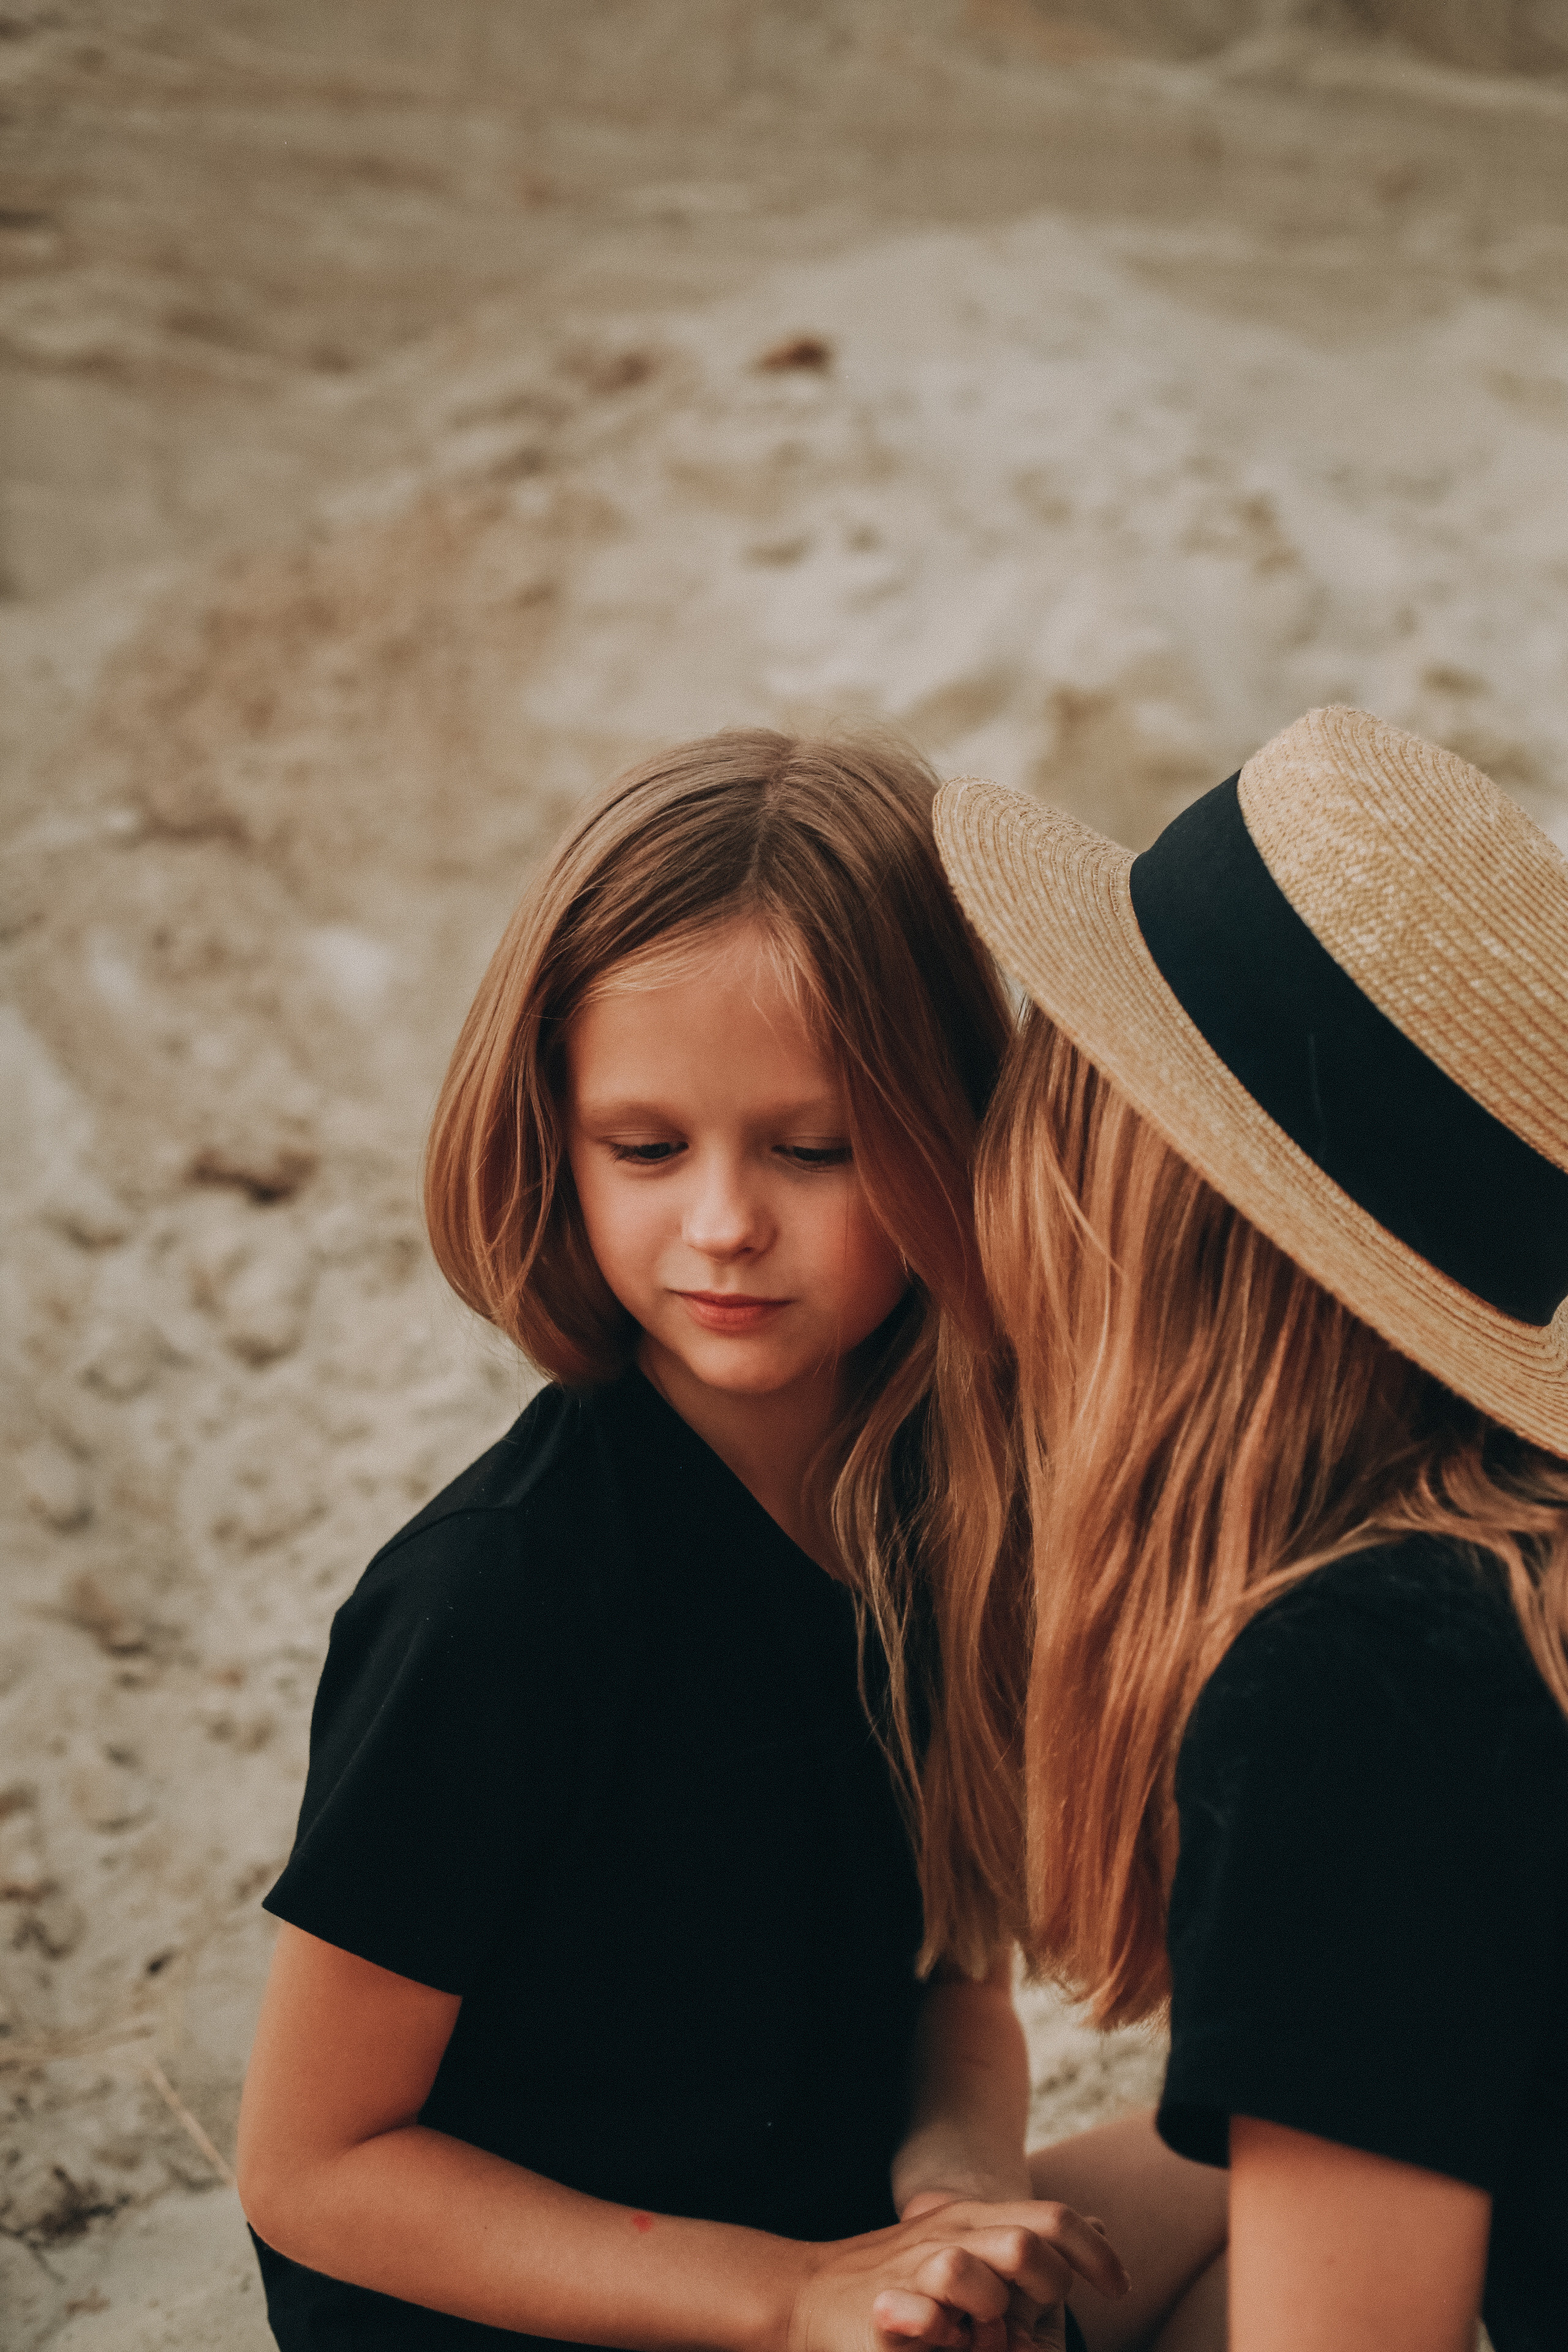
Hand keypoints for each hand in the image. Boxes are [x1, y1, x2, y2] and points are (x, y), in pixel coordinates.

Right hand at [786, 2196, 1129, 2351]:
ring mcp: (912, 2272)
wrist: (806, 2295)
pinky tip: (944, 2338)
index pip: (1051, 2218)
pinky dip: (939, 2328)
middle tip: (1032, 2318)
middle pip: (1023, 2243)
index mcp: (971, 2219)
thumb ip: (1026, 2232)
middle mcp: (945, 2236)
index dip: (1094, 2252)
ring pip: (968, 2271)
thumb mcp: (969, 2242)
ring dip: (987, 2312)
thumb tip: (1099, 2224)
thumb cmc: (899, 2278)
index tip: (1119, 2288)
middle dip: (1045, 2287)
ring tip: (977, 2334)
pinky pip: (922, 2314)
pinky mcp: (883, 2311)